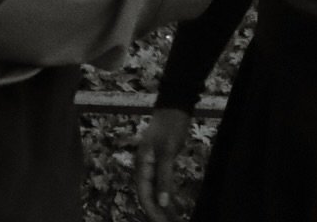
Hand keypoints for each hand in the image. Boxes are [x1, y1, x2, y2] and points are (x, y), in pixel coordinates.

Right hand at [134, 107, 191, 221]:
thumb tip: (162, 202)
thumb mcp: (167, 151)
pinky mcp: (162, 163)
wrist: (175, 105)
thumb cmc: (170, 126)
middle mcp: (145, 167)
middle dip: (158, 212)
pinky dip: (167, 196)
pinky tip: (174, 205)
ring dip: (163, 206)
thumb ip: (164, 177)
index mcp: (142, 165)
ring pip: (156, 192)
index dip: (152, 212)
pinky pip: (162, 184)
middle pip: (149, 196)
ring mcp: (153, 165)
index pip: (144, 195)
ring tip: (174, 219)